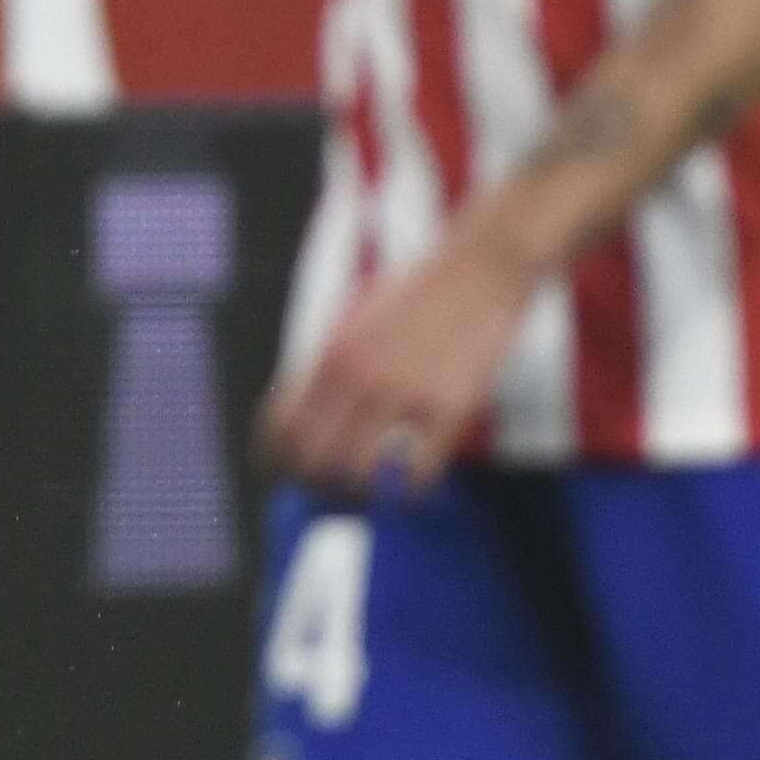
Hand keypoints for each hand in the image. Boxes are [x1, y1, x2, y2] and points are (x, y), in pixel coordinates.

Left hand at [262, 225, 541, 494]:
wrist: (483, 267)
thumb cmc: (421, 291)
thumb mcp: (357, 317)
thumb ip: (329, 360)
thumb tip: (302, 408)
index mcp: (331, 353)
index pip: (280, 424)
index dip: (277, 456)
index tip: (285, 470)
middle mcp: (359, 376)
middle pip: (313, 458)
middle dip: (315, 482)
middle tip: (329, 489)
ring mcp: (404, 394)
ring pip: (359, 474)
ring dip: (362, 491)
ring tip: (371, 490)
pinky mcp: (449, 408)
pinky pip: (417, 472)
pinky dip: (410, 488)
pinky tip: (413, 485)